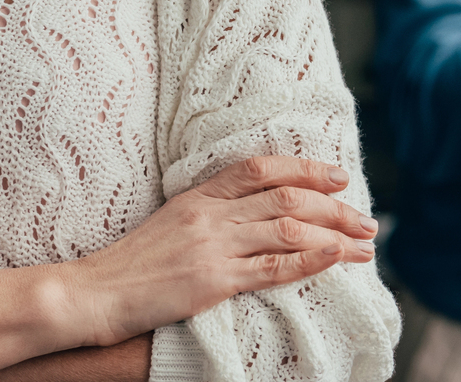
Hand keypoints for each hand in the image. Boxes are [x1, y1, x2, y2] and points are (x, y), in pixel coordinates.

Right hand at [60, 156, 376, 346]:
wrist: (93, 292)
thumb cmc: (130, 264)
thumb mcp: (170, 221)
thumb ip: (209, 210)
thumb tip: (252, 210)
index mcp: (199, 194)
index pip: (261, 168)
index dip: (306, 168)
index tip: (339, 177)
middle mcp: (210, 214)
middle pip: (287, 198)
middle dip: (335, 208)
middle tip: (368, 220)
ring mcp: (213, 246)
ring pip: (289, 230)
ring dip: (335, 236)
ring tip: (365, 246)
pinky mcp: (212, 281)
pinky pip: (272, 268)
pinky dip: (310, 261)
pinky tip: (335, 258)